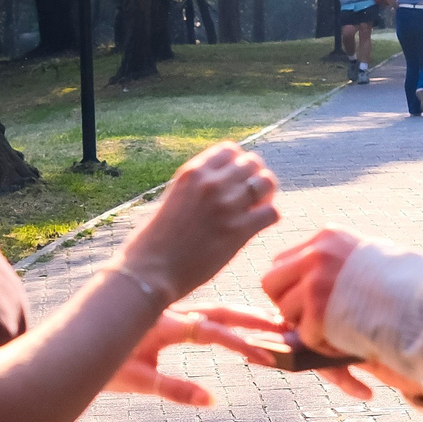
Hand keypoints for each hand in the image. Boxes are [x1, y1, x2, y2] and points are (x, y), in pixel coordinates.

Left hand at [107, 306, 287, 405]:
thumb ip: (175, 389)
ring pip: (212, 310)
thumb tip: (212, 401)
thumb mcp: (137, 381)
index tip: (268, 356)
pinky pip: (201, 313)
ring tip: (272, 323)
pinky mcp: (165, 316)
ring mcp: (168, 312)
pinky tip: (238, 321)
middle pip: (220, 312)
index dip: (241, 343)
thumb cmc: (101, 365)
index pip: (212, 331)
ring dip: (243, 316)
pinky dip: (224, 316)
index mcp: (165, 325)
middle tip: (285, 329)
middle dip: (254, 321)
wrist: (73, 344)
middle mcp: (170, 313)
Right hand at [117, 144, 279, 300]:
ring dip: (266, 195)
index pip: (230, 150)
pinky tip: (258, 226)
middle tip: (250, 196)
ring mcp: (227, 205)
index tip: (235, 179)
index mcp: (192, 172)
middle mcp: (212, 183)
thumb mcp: (173, 199)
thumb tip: (220, 187)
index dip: (237, 164)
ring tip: (257, 209)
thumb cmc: (155, 241)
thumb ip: (196, 188)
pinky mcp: (239, 230)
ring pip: (266, 183)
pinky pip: (271, 213)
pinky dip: (269, 218)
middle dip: (254, 177)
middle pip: (252, 163)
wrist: (151, 270)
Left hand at [261, 227, 361, 349]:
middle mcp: (316, 255)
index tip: (307, 301)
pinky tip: (345, 340)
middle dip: (286, 304)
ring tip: (335, 328)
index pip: (281, 261)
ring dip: (305, 326)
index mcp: (326, 238)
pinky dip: (322, 345)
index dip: (290, 286)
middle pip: (270, 283)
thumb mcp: (364, 255)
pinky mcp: (319, 311)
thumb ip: (333, 260)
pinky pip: (304, 335)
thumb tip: (302, 275)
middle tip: (310, 319)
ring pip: (285, 311)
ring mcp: (316, 282)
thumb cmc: (402, 283)